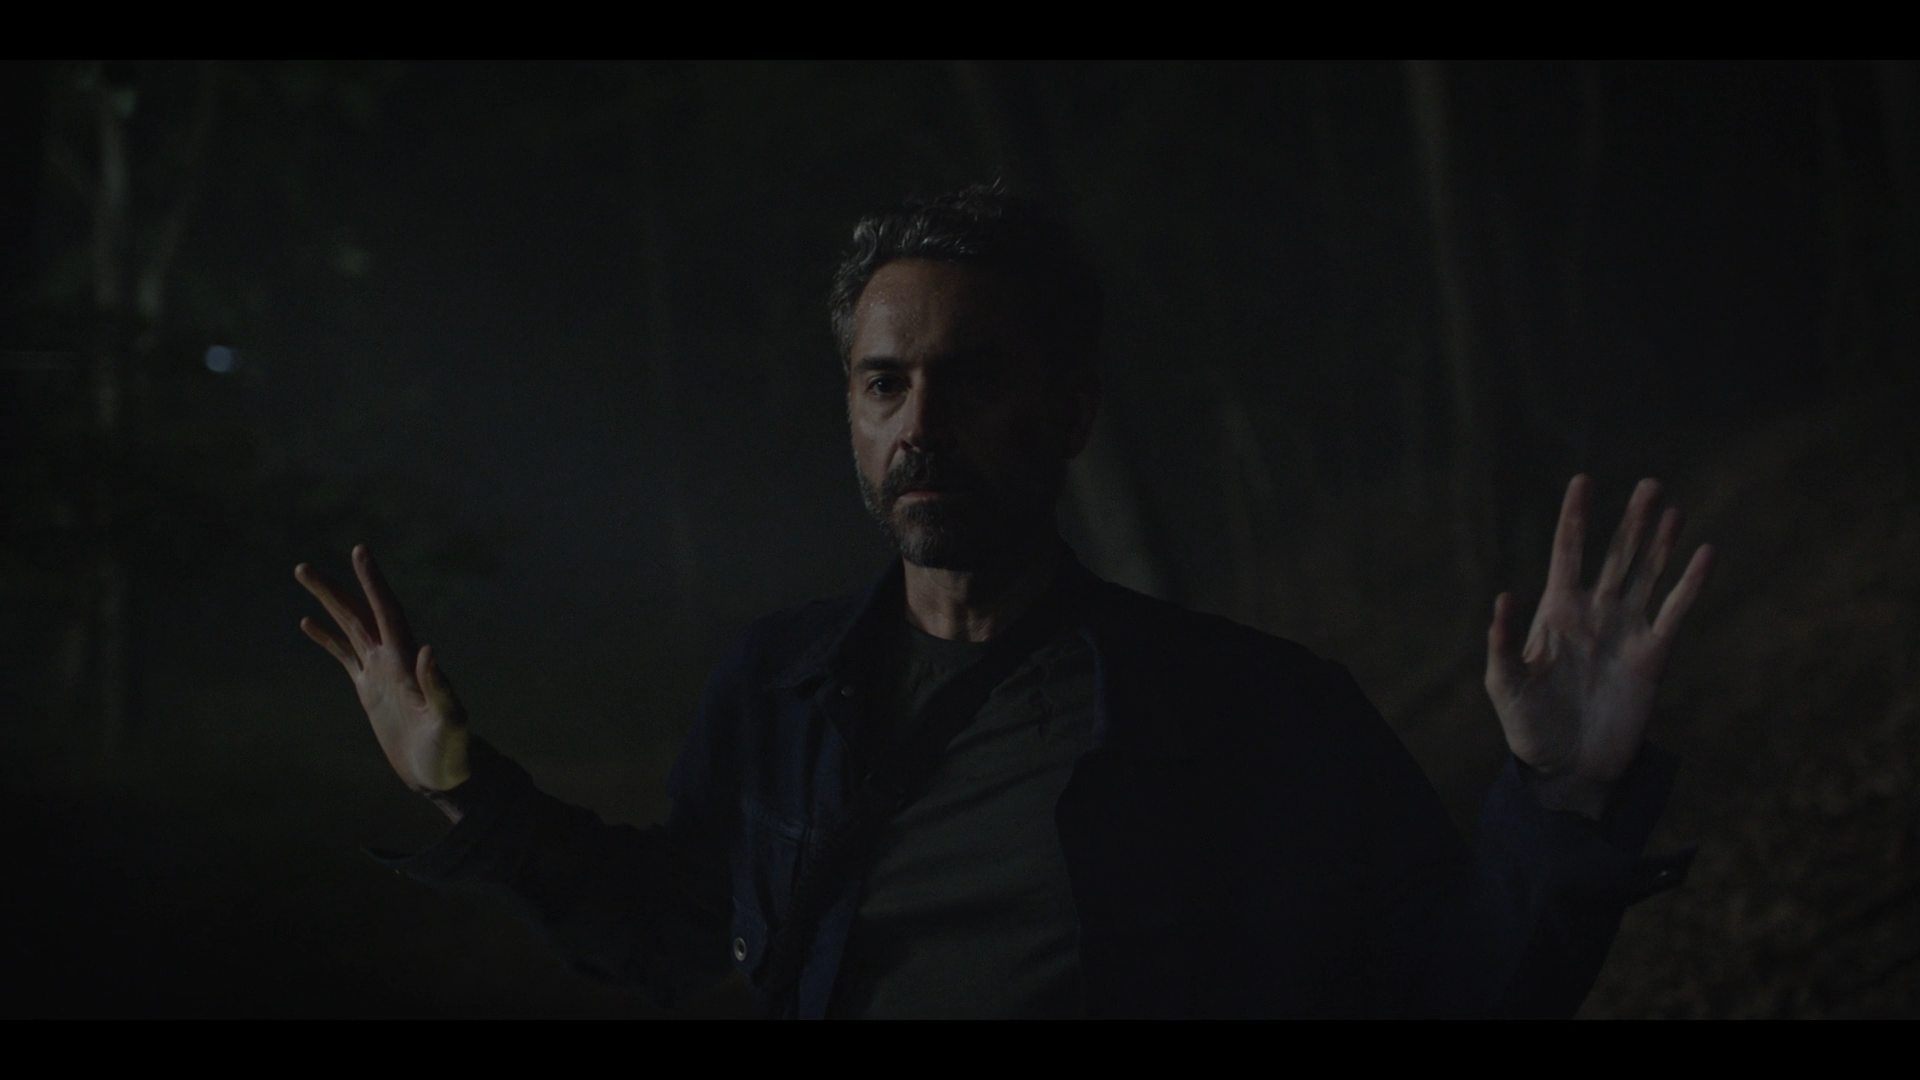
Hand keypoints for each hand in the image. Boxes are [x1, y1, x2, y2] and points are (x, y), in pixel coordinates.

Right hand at [296, 545, 471, 805]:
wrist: (443, 775)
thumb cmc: (451, 750)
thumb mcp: (450, 721)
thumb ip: (440, 687)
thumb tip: (429, 651)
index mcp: (409, 661)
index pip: (387, 612)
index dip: (373, 583)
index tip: (360, 552)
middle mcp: (394, 660)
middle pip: (360, 614)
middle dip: (336, 589)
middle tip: (303, 568)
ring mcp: (381, 673)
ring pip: (350, 628)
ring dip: (328, 604)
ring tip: (304, 577)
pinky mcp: (371, 691)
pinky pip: (345, 657)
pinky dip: (328, 639)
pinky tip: (308, 623)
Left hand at [1486, 476, 1712, 817]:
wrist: (1568, 768)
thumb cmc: (1529, 725)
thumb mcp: (1505, 684)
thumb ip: (1502, 641)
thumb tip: (1503, 596)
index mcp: (1556, 612)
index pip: (1568, 553)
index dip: (1576, 518)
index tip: (1583, 481)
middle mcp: (1595, 613)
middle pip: (1617, 556)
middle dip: (1631, 522)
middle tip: (1650, 484)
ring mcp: (1626, 632)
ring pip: (1648, 576)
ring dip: (1661, 544)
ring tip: (1673, 508)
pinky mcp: (1653, 656)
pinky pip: (1675, 613)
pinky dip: (1691, 584)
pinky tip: (1706, 554)